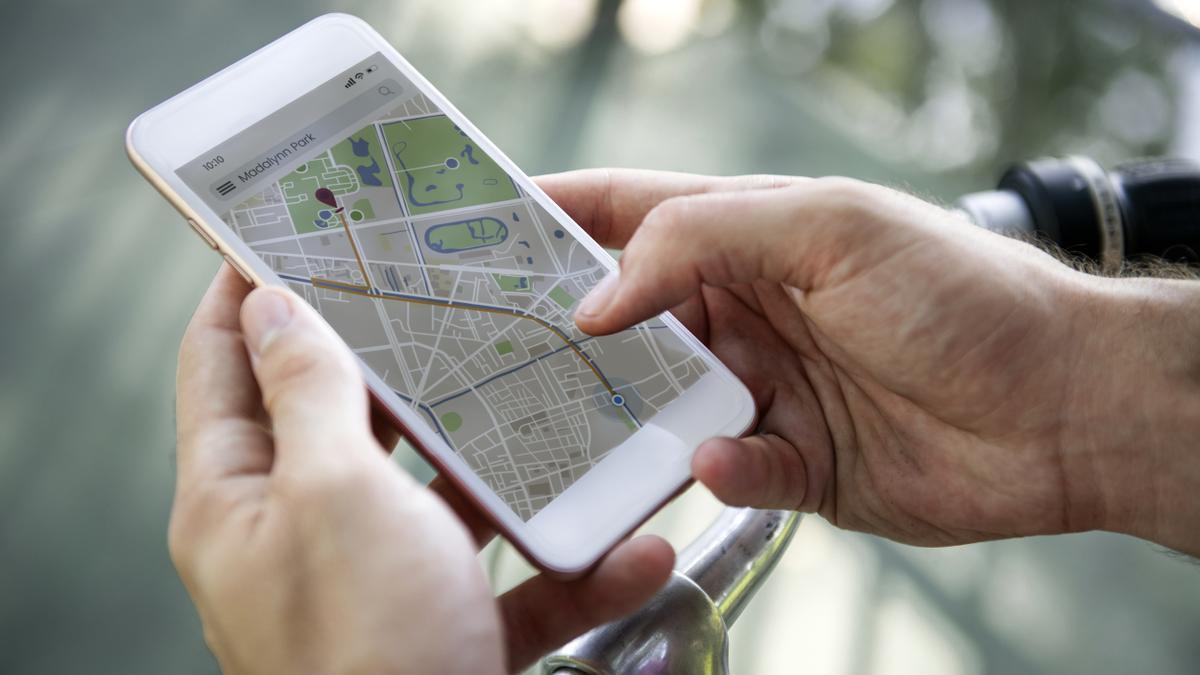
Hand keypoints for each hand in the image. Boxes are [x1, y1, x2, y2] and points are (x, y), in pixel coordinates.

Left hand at [170, 266, 673, 673]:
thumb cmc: (364, 651)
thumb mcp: (333, 496)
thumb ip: (310, 395)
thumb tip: (274, 308)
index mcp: (240, 498)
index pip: (225, 364)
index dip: (252, 289)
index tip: (299, 230)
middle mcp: (302, 539)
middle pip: (347, 421)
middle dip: (402, 358)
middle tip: (451, 291)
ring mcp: (379, 588)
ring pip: (447, 497)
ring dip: (511, 461)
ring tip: (558, 398)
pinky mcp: (448, 633)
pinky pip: (514, 583)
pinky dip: (572, 565)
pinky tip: (633, 545)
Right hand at [540, 169, 1199, 554]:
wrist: (1061, 406)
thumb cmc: (959, 292)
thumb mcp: (829, 227)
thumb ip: (704, 241)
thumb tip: (601, 298)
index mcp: (751, 238)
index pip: (633, 214)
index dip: (558, 215)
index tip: (481, 226)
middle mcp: (747, 312)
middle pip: (630, 317)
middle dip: (569, 329)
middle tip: (497, 344)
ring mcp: (765, 389)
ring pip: (660, 403)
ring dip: (625, 413)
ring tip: (575, 419)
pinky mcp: (792, 462)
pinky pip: (724, 469)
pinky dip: (714, 466)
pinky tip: (718, 458)